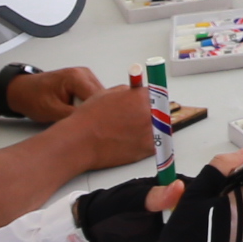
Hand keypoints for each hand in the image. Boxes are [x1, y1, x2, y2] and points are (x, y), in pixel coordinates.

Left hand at [6, 64, 107, 125]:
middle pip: (103, 98)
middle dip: (95, 112)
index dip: (99, 114)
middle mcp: (84, 74)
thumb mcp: (52, 111)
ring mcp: (85, 77)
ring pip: (100, 98)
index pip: (100, 97)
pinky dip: (88, 107)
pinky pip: (93, 97)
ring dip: (92, 110)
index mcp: (77, 77)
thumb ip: (73, 116)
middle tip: (83, 125)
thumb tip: (90, 124)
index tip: (95, 128)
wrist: (21, 90)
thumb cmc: (32, 97)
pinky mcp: (83, 83)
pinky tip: (77, 114)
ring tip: (77, 119)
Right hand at [41, 77, 160, 172]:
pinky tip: (131, 141)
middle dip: (152, 113)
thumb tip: (135, 91)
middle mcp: (150, 113)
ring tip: (130, 131)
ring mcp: (151, 132)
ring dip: (151, 128)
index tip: (151, 102)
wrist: (80, 142)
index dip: (152, 99)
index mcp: (142, 96)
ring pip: (160, 128)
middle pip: (162, 111)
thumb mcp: (107, 94)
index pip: (158, 94)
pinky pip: (156, 144)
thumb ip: (126, 91)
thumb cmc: (89, 119)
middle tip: (137, 119)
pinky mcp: (148, 149)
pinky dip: (147, 143)